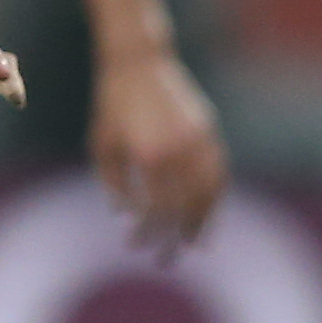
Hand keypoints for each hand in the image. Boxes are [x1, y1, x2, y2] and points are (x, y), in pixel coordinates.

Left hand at [90, 49, 225, 254]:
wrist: (138, 64)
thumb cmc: (111, 106)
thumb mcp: (102, 145)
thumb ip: (115, 184)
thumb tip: (127, 218)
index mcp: (148, 156)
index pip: (153, 208)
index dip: (147, 232)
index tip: (137, 247)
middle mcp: (177, 151)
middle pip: (183, 207)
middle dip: (175, 237)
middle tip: (167, 259)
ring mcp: (198, 140)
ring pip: (209, 192)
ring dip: (203, 221)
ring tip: (194, 242)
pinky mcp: (208, 131)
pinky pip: (219, 170)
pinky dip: (215, 195)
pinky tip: (208, 210)